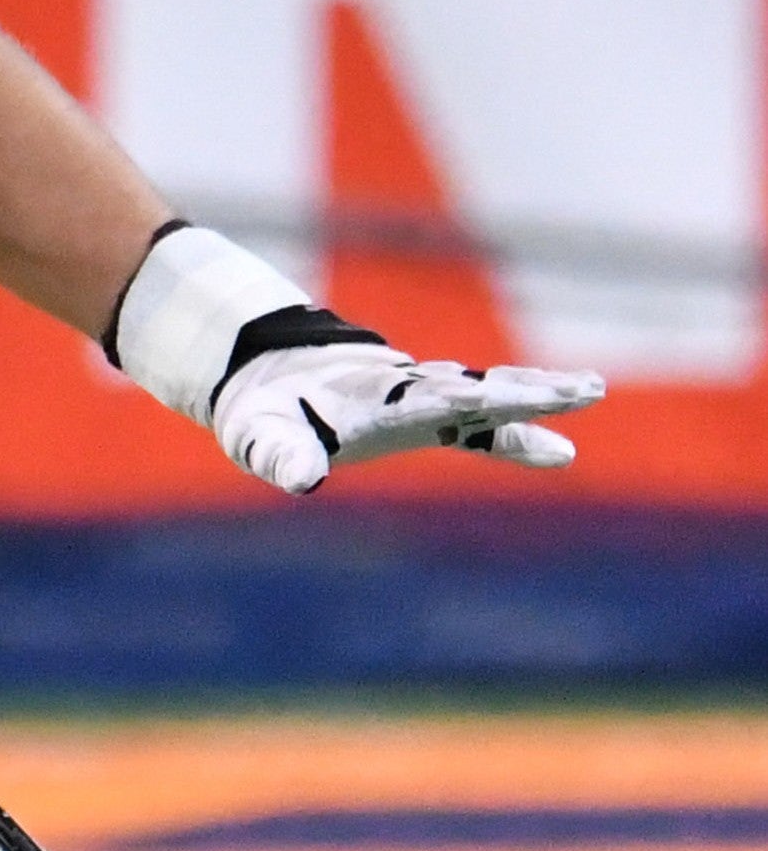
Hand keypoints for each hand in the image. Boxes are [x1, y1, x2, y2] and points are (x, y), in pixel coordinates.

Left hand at [212, 341, 605, 495]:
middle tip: (581, 389)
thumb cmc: (263, 411)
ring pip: (485, 392)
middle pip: (474, 389)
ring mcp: (420, 395)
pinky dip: (514, 429)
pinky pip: (479, 422)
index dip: (464, 401)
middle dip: (523, 391)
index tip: (500, 401)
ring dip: (533, 393)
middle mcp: (407, 390)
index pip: (425, 399)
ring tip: (589, 388)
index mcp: (372, 398)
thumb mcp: (259, 436)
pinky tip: (560, 450)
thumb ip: (281, 455)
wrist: (267, 370)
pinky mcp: (426, 409)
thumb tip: (301, 480)